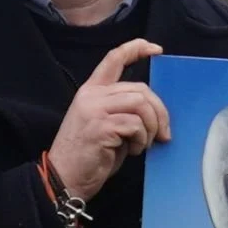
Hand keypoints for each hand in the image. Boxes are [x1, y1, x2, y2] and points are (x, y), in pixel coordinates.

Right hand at [47, 40, 169, 200]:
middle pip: (140, 89)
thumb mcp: (106, 125)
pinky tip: (132, 151)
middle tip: (163, 134)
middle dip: (160, 112)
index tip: (157, 49)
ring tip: (144, 144)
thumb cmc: (89, 156)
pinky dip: (141, 140)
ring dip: (151, 127)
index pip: (114, 59)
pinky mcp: (101, 126)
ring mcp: (95, 109)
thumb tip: (156, 111)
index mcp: (91, 91)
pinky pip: (136, 124)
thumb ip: (123, 110)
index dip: (136, 49)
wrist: (65, 178)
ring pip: (141, 104)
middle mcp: (92, 95)